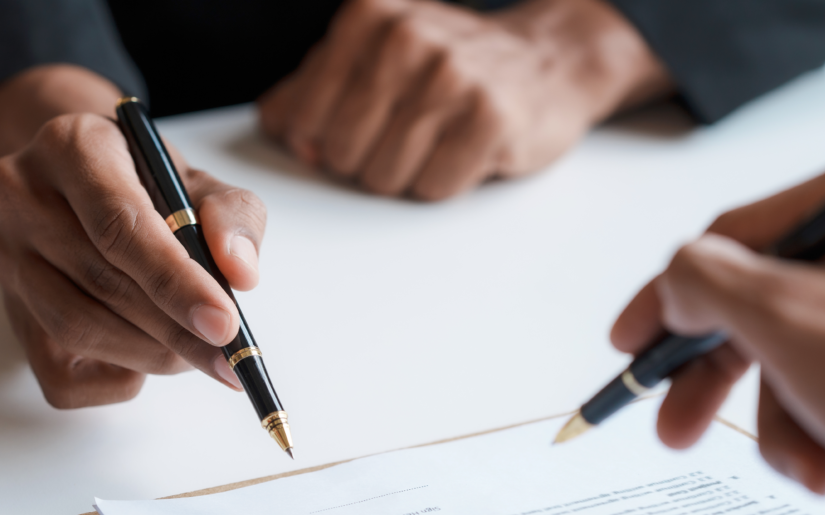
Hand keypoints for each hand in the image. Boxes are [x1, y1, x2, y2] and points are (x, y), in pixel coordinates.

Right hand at [0, 66, 265, 407]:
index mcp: (72, 147)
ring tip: (195, 351)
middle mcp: (22, 196)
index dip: (176, 282)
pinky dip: (114, 379)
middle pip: (101, 283)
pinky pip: (58, 373)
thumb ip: (233, 216)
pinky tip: (146, 360)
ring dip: (149, 353)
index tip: (224, 324)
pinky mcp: (8, 310)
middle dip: (175, 330)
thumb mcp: (201, 182)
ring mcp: (5, 256)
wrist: (86, 183)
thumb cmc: (149, 184)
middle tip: (226, 353)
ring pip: (77, 328)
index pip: (119, 226)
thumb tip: (241, 273)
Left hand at [260, 0, 669, 199]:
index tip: (357, 127)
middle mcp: (405, 38)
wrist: (546, 62)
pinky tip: (464, 148)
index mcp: (365, 17)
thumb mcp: (375, 59)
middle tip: (407, 133)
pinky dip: (445, 181)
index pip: (302, 120)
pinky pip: (434, 187)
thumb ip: (313, 88)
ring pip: (384, 176)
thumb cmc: (447, 68)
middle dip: (367, 160)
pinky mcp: (490, 117)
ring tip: (437, 138)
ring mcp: (451, 76)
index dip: (323, 140)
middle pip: (342, 154)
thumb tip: (278, 125)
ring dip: (408, 173)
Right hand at [612, 155, 824, 493]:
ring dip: (798, 434)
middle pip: (769, 310)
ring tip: (824, 475)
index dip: (664, 297)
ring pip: (807, 367)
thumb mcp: (794, 320)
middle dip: (730, 389)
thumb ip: (706, 284)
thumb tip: (673, 284)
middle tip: (676, 432)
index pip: (733, 238)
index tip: (627, 346)